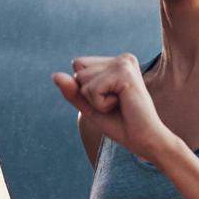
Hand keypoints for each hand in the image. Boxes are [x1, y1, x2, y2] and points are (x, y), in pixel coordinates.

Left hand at [52, 54, 174, 160]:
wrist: (144, 140)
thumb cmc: (121, 124)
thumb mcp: (90, 106)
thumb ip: (73, 91)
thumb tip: (55, 75)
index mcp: (116, 61)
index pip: (78, 66)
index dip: (85, 90)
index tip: (110, 100)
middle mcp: (122, 58)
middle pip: (78, 71)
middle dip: (89, 95)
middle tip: (115, 105)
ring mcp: (123, 63)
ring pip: (82, 80)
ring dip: (95, 101)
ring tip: (119, 105)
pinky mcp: (124, 73)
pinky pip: (91, 89)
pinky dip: (100, 104)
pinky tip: (122, 105)